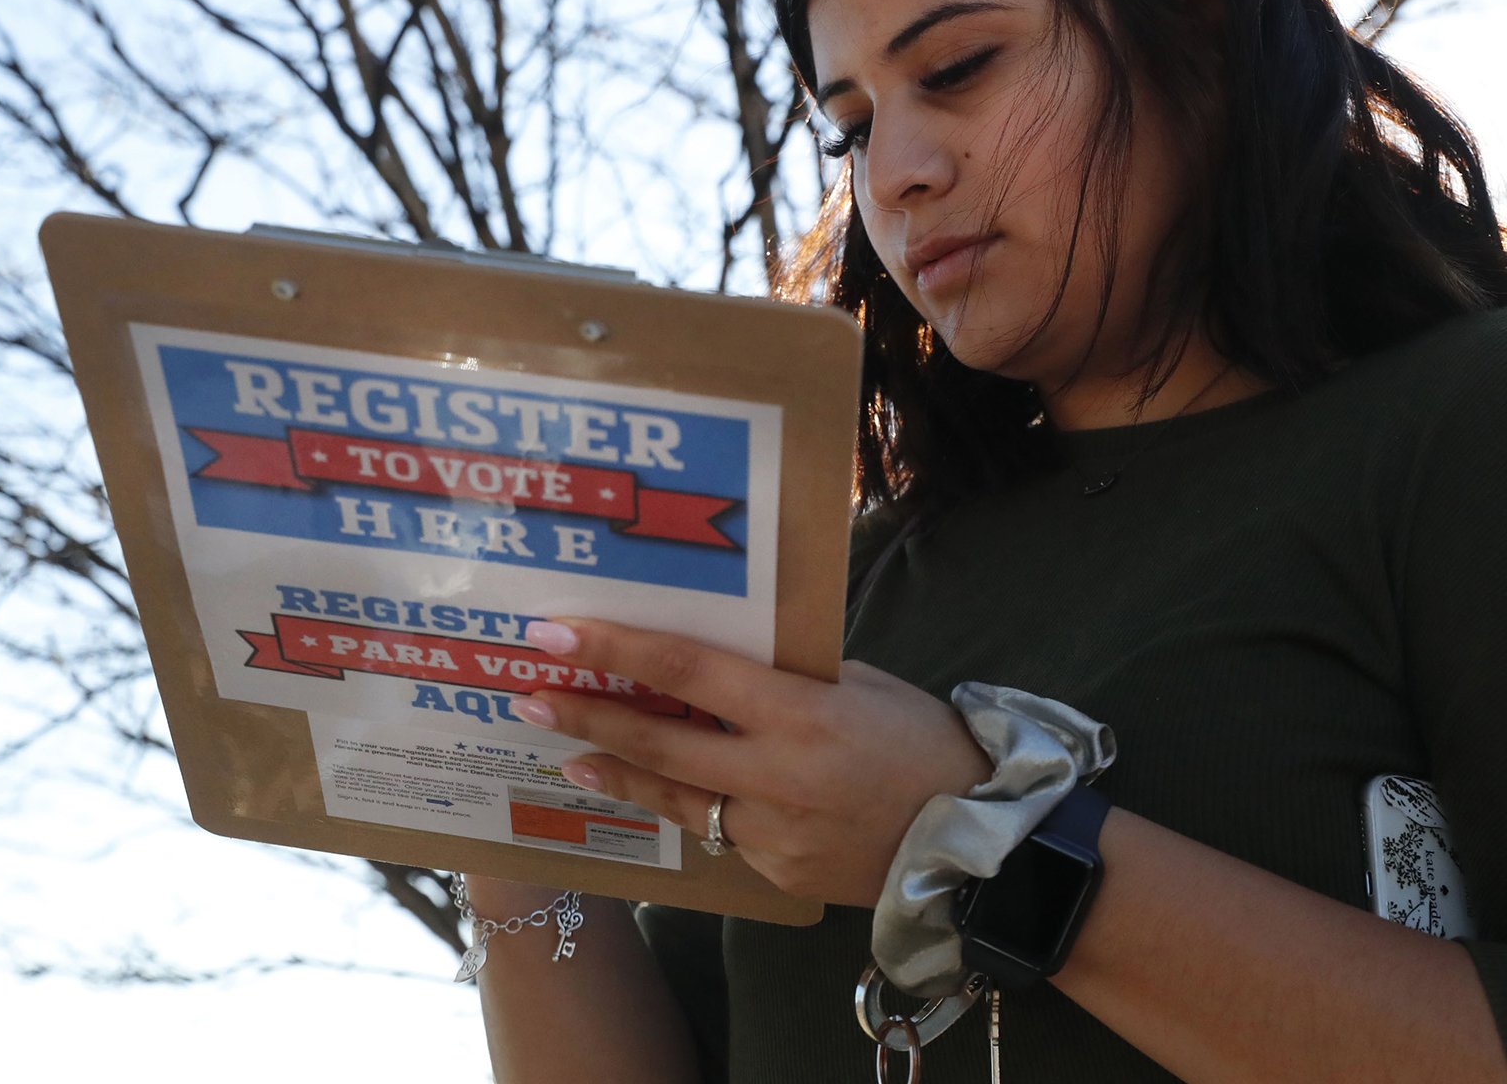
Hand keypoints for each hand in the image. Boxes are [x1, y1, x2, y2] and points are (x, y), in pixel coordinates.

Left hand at [506, 618, 991, 907]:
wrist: (976, 843)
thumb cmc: (920, 740)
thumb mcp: (856, 684)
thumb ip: (783, 677)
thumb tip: (716, 661)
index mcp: (799, 712)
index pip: (687, 670)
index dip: (616, 649)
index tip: (555, 634)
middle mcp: (775, 775)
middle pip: (658, 740)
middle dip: (587, 716)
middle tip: (530, 695)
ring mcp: (771, 832)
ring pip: (675, 796)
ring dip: (617, 770)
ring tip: (569, 751)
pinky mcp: (775, 873)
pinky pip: (722, 830)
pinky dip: (694, 806)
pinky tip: (667, 789)